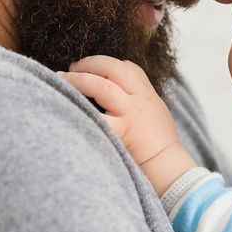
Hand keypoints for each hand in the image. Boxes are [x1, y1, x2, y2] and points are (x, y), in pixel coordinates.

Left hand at [59, 56, 197, 194]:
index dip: (106, 63)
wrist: (168, 168)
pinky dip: (79, 107)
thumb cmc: (160, 145)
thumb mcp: (157, 113)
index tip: (91, 66)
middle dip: (89, 64)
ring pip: (101, 86)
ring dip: (78, 79)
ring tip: (62, 78)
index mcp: (148, 94)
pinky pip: (96, 115)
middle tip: (71, 67)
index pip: (128, 67)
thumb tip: (118, 93)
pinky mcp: (120, 132)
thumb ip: (140, 101)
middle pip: (112, 69)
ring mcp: (130, 114)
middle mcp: (139, 100)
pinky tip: (66, 105)